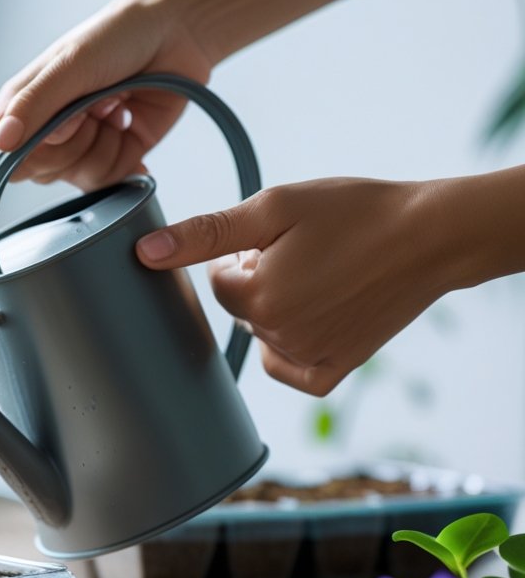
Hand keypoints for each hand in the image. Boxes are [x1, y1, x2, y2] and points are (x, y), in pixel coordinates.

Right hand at [0, 0, 214, 189]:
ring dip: (103, 144)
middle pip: (37, 172)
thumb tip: (0, 143)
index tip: (55, 124)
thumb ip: (33, 105)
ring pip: (76, 178)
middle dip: (71, 143)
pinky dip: (124, 156)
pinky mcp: (113, 155)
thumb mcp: (69, 65)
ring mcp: (80, 145)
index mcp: (22, 104)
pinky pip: (109, 180)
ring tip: (114, 106)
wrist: (176, 31)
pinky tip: (129, 123)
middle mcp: (46, 129)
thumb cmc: (117, 35)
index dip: (19, 153)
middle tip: (92, 104)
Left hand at [135, 178, 458, 395]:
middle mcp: (278, 338)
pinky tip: (319, 316)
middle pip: (240, 307)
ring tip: (323, 274)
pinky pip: (289, 368)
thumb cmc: (355, 212)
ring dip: (279, 307)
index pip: (217, 280)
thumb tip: (145, 252)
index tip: (278, 238)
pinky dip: (293, 346)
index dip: (244, 254)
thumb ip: (205, 232)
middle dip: (260, 279)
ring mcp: (308, 359)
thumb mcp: (274, 207)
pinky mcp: (334, 371)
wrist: (433, 235)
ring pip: (263, 332)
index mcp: (257, 299)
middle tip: (306, 252)